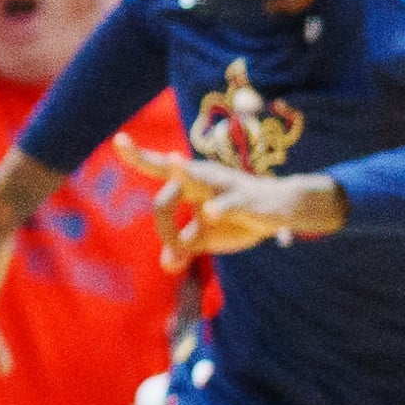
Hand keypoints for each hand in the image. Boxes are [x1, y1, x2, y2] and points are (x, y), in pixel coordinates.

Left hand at [113, 133, 344, 271]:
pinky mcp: (245, 198)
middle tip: (172, 248)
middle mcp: (203, 176)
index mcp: (189, 182)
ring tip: (173, 159)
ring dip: (183, 171)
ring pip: (197, 177)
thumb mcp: (208, 236)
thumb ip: (185, 246)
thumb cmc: (239, 217)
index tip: (119, 140)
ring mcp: (223, 185)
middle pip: (169, 177)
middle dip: (162, 214)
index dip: (138, 155)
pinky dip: (219, 208)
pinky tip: (211, 212)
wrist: (285, 210)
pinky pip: (229, 202)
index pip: (158, 168)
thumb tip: (167, 264)